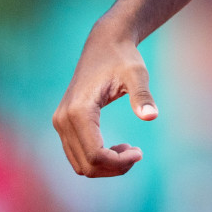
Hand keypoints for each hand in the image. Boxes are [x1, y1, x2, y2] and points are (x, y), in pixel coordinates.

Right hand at [52, 23, 157, 176]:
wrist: (104, 44)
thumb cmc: (123, 58)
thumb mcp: (137, 74)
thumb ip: (142, 96)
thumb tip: (152, 116)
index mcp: (79, 111)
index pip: (94, 155)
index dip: (118, 163)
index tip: (140, 153)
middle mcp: (63, 119)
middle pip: (85, 165)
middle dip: (113, 167)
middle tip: (137, 154)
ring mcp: (60, 122)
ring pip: (79, 163)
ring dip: (105, 166)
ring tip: (129, 151)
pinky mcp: (63, 123)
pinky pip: (77, 153)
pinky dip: (96, 158)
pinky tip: (117, 148)